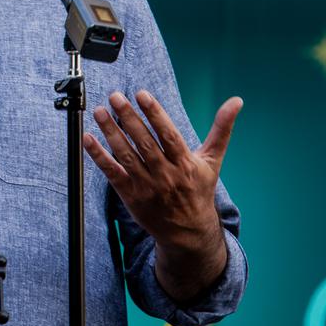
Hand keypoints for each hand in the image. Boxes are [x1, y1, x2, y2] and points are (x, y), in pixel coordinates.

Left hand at [84, 90, 241, 298]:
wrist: (188, 232)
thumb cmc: (199, 189)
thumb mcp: (213, 160)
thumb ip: (221, 129)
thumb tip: (236, 101)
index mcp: (185, 164)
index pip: (168, 135)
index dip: (155, 114)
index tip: (142, 94)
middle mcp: (165, 174)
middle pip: (144, 142)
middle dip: (128, 117)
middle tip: (115, 96)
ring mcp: (146, 186)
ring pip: (126, 155)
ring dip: (111, 132)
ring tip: (99, 112)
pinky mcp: (131, 195)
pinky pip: (112, 173)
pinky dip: (99, 156)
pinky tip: (88, 139)